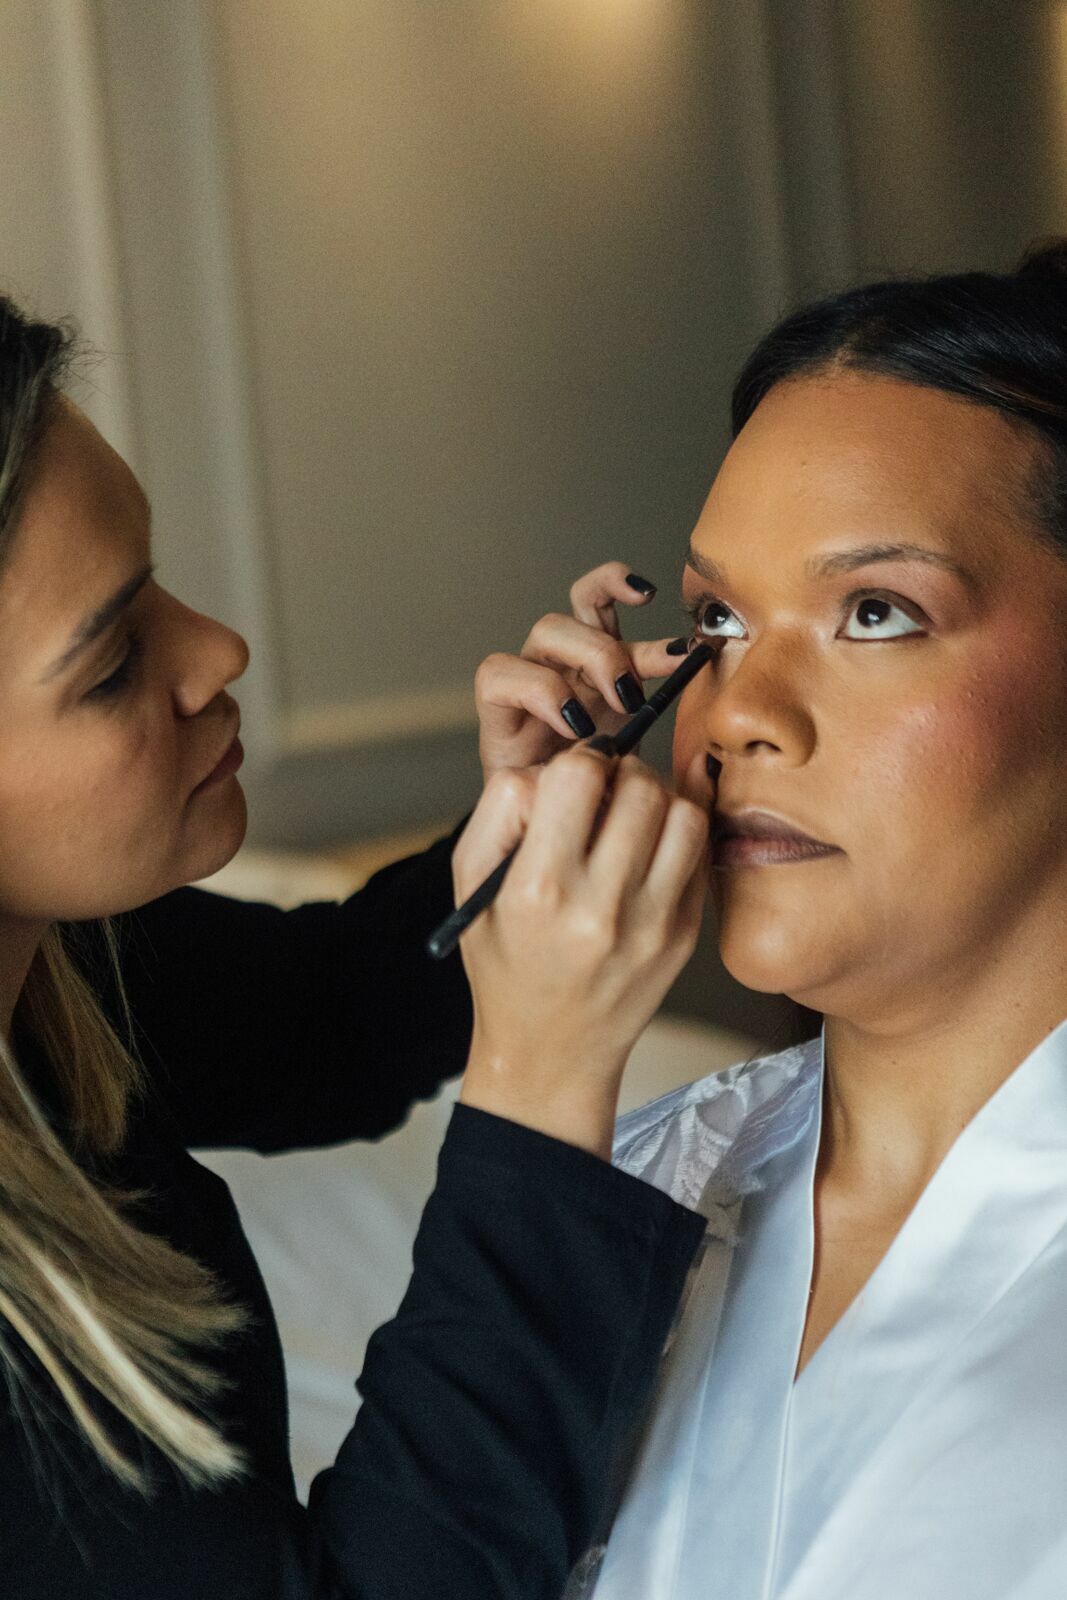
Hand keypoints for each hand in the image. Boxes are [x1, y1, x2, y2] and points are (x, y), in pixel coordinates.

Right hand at [454, 743, 709, 1158]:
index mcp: (538, 890)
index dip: (577, 762)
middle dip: (621, 774)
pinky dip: (678, 835)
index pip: (577, 776)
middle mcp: (601, 907)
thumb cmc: (506, 962)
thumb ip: (502, 810)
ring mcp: (652, 922)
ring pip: (683, 812)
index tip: (572, 778)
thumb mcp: (471, 884)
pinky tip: (649, 850)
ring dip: (658, 801)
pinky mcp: (684, 934)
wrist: (552, 1050)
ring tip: (631, 819)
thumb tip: (556, 768)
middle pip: (639, 786)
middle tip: (605, 792)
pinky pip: (699, 852)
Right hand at [475, 562, 686, 781]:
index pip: (602, 601)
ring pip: (547, 629)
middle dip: (611, 645)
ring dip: (581, 663)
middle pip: (578, 608)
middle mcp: (562, 663)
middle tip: (631, 695)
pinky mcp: (495, 710)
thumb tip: (698, 686)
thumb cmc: (593, 793)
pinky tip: (571, 725)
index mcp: (596, 664)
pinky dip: (540, 693)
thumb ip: (659, 715)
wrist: (548, 832)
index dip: (625, 588)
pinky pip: (499, 672)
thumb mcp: (638, 751)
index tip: (649, 602)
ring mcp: (526, 681)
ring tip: (601, 714)